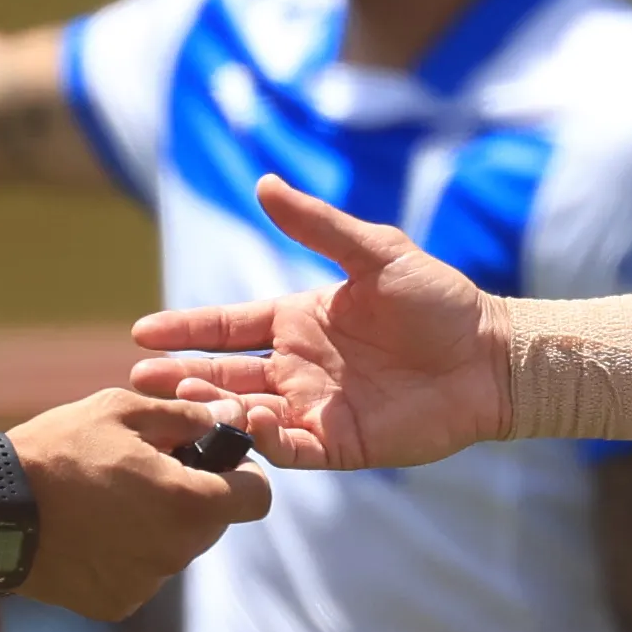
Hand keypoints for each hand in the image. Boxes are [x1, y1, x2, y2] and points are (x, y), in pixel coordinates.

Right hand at [9, 391, 271, 619]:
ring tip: (112, 498)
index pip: (257, 498)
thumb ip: (188, 416)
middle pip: (214, 524)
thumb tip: (231, 418)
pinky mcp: (118, 602)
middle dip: (196, 496)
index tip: (215, 460)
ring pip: (177, 549)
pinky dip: (130, 552)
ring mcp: (147, 582)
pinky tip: (93, 529)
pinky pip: (143, 572)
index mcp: (190, 503)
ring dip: (161, 525)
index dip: (244, 474)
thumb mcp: (123, 409)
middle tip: (150, 472)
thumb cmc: (57, 449)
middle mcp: (177, 551)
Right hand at [126, 178, 505, 469]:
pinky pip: (289, 447)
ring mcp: (316, 408)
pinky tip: (244, 423)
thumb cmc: (439, 300)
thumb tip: (263, 183)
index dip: (187, 329)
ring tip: (179, 396)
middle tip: (142, 376)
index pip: (229, 326)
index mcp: (300, 320)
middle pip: (226, 372)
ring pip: (246, 412)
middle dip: (182, 374)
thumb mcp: (376, 252)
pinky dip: (261, 440)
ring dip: (212, 406)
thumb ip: (317, 226)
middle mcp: (300, 366)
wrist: (490, 355)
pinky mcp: (340, 444)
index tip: (142, 331)